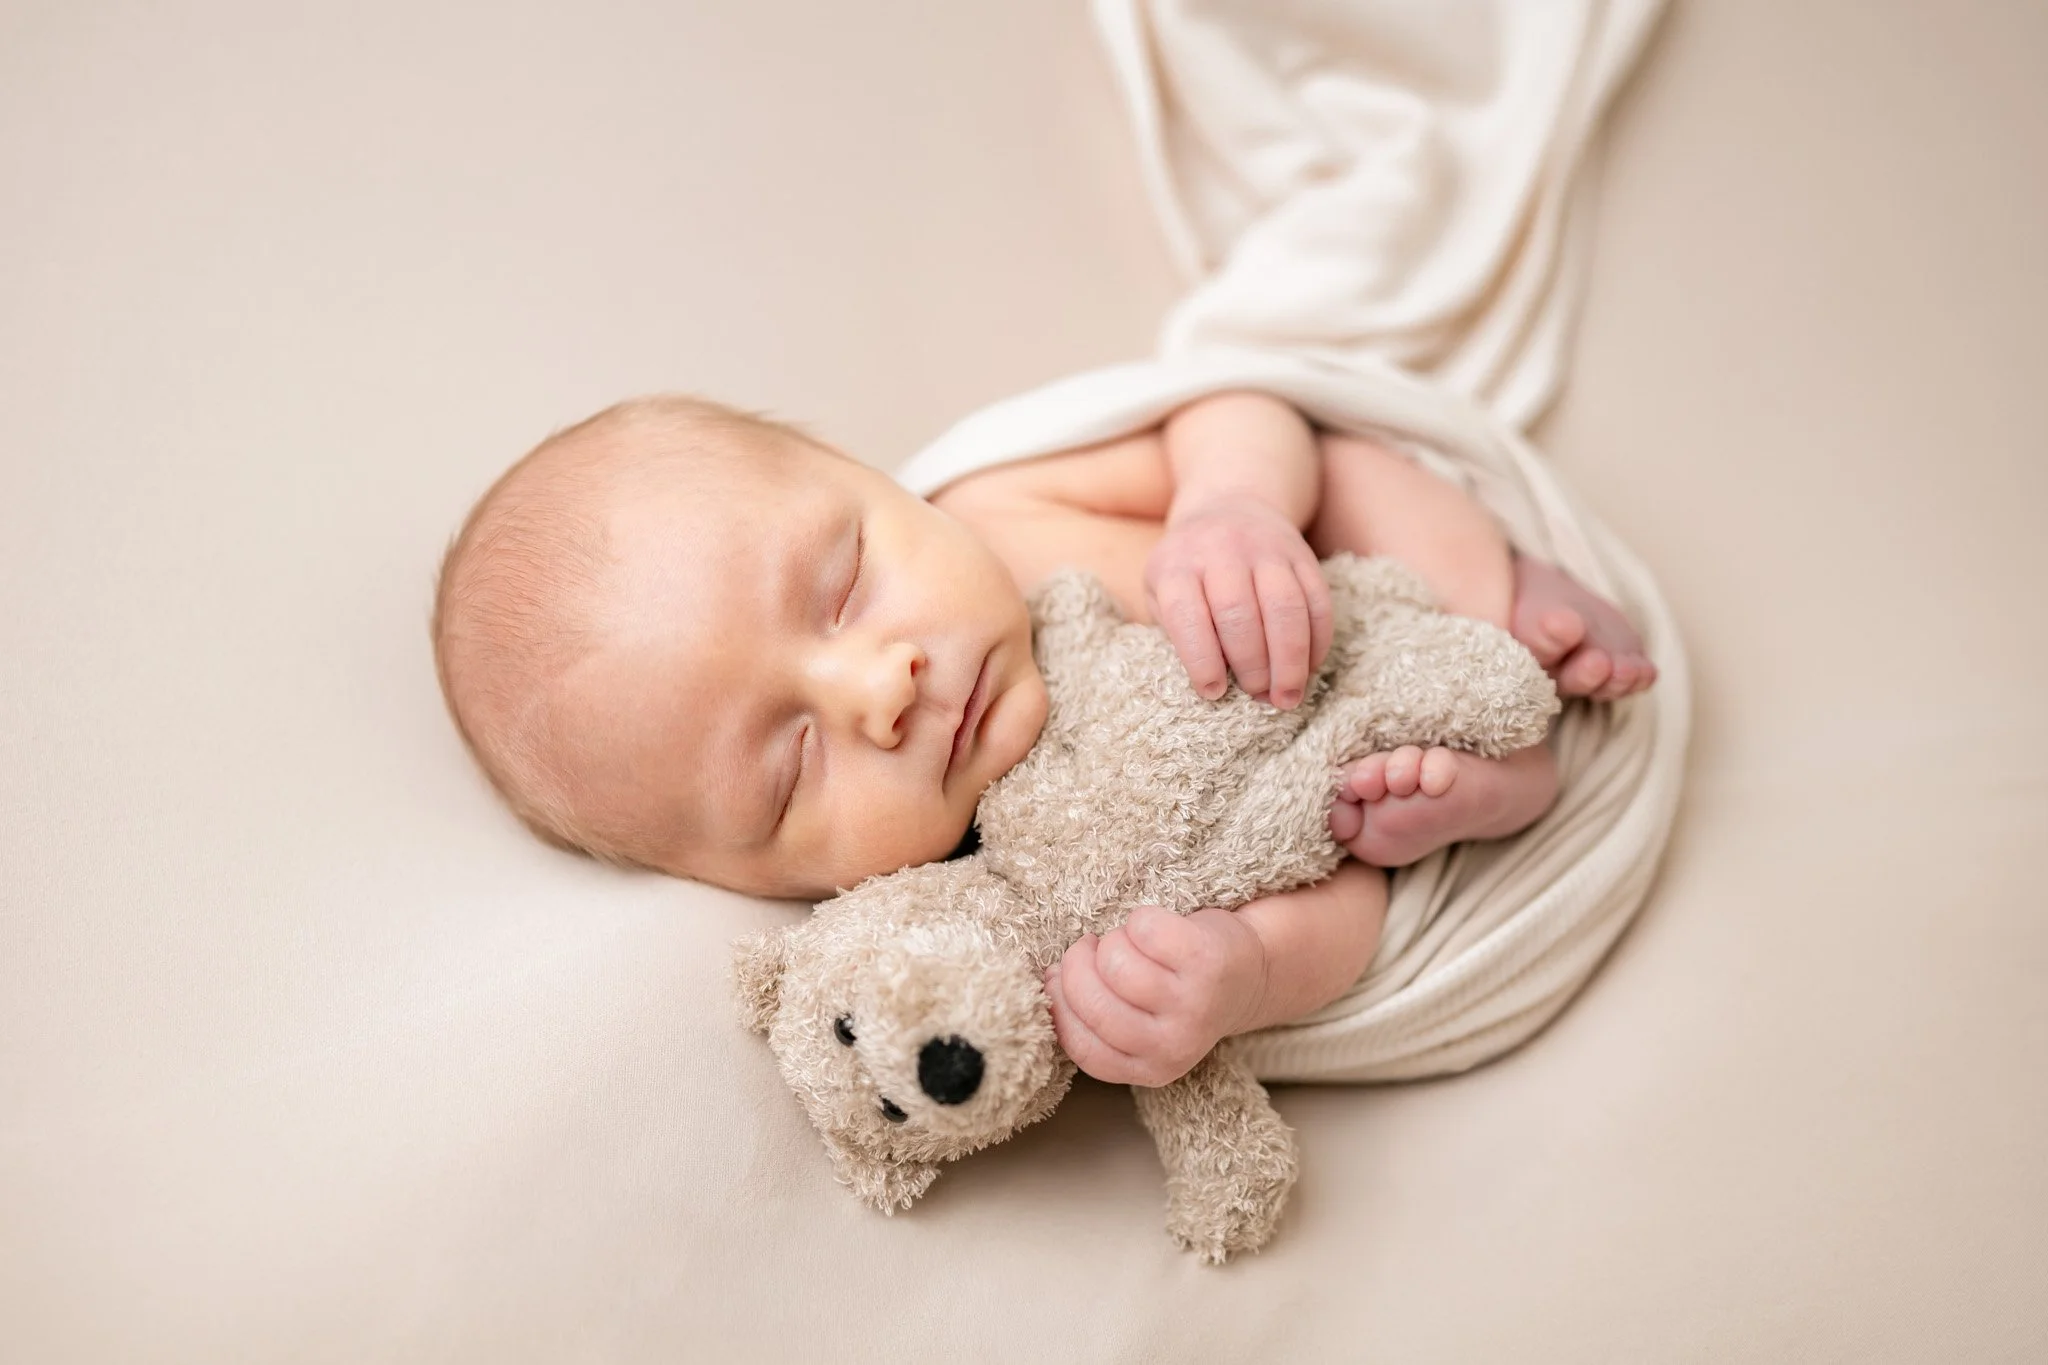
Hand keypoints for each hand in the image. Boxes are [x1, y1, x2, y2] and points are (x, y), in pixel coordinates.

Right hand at [1042, 904, 1266, 1086]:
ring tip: (1131, 942)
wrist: (1251, 972)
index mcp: (1150, 1069)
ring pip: (1115, 963)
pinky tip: (1156, 927)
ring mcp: (1193, 1005)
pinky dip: (1141, 918)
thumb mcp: (1137, 1022)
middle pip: (1093, 1001)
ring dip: (1114, 940)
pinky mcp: (1207, 963)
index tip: (1059, 977)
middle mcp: (1173, 1046)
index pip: (1081, 1046)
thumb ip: (1095, 1016)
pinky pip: (1144, 928)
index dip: (1060, 1005)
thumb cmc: (1178, 991)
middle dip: (1078, 964)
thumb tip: (1046, 983)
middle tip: (1091, 948)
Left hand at [1144, 499, 1332, 708]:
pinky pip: (1317, 601)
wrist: (1228, 505)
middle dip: (1252, 665)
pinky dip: (1317, 641)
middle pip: (1240, 613)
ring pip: (1285, 607)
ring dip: (1290, 660)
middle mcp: (1222, 552)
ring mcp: (1266, 550)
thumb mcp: (1161, 590)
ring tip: (1288, 696)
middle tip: (1257, 696)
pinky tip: (1310, 668)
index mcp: (1178, 565)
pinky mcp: (1302, 555)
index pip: (1186, 614)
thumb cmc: (1188, 567)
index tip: (1213, 691)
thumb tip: (1212, 685)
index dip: (1201, 659)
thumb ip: (1176, 632)